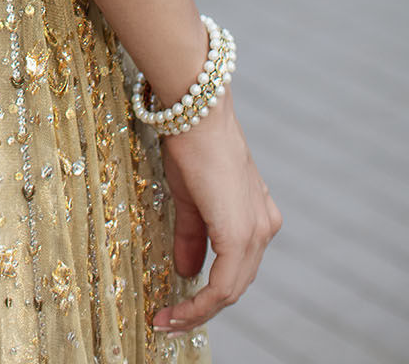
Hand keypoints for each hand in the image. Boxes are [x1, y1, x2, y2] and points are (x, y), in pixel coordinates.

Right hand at [153, 88, 281, 334]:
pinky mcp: (241, 234)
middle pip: (236, 284)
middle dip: (202, 308)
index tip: (176, 308)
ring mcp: (257, 231)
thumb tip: (187, 271)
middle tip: (169, 320)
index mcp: (257, 217)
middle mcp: (264, 227)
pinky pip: (224, 284)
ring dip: (199, 310)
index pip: (236, 268)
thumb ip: (193, 236)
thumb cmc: (191, 144)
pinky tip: (178, 310)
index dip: (208, 293)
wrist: (196, 112)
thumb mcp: (190, 197)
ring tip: (169, 320)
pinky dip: (201, 303)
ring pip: (232, 288)